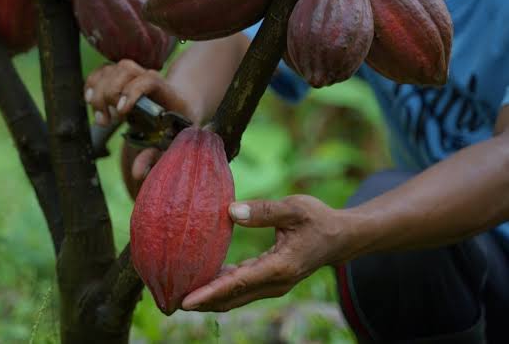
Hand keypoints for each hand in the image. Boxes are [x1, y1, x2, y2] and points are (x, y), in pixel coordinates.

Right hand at [84, 59, 192, 181]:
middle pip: (125, 71)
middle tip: (106, 122)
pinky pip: (102, 71)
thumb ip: (156, 157)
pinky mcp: (122, 76)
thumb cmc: (178, 128)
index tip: (120, 113)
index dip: (132, 92)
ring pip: (112, 69)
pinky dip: (92, 83)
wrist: (182, 105)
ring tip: (101, 117)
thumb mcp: (173, 145)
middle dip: (109, 95)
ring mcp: (135, 74)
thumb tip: (136, 173)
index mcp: (168, 92)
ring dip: (98, 91)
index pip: (149, 80)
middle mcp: (150, 77)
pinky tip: (89, 100)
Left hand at [181, 195, 348, 311]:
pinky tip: (201, 277)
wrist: (341, 238)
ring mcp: (272, 284)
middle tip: (169, 299)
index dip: (210, 293)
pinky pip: (240, 286)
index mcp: (280, 267)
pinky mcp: (269, 279)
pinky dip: (220, 285)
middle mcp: (274, 282)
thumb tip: (231, 211)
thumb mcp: (295, 208)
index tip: (186, 301)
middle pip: (231, 298)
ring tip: (178, 291)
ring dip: (208, 296)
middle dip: (201, 301)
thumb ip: (264, 210)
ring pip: (234, 296)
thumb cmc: (319, 219)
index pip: (238, 284)